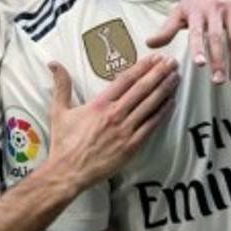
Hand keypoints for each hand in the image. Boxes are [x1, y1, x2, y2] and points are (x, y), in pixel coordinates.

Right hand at [47, 54, 178, 189]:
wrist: (68, 172)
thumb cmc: (63, 143)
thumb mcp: (59, 111)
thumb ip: (61, 85)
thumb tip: (54, 63)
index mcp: (99, 104)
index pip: (126, 79)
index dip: (142, 66)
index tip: (154, 58)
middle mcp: (115, 114)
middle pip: (142, 89)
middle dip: (159, 73)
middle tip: (172, 62)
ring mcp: (125, 130)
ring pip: (150, 105)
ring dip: (165, 89)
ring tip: (176, 77)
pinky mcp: (131, 146)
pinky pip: (151, 126)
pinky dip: (162, 113)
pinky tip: (171, 103)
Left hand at [147, 0, 230, 84]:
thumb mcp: (181, 10)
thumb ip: (167, 29)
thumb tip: (149, 44)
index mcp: (196, 12)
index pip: (196, 32)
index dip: (198, 48)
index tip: (200, 64)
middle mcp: (215, 9)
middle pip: (217, 38)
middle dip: (219, 61)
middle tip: (218, 81)